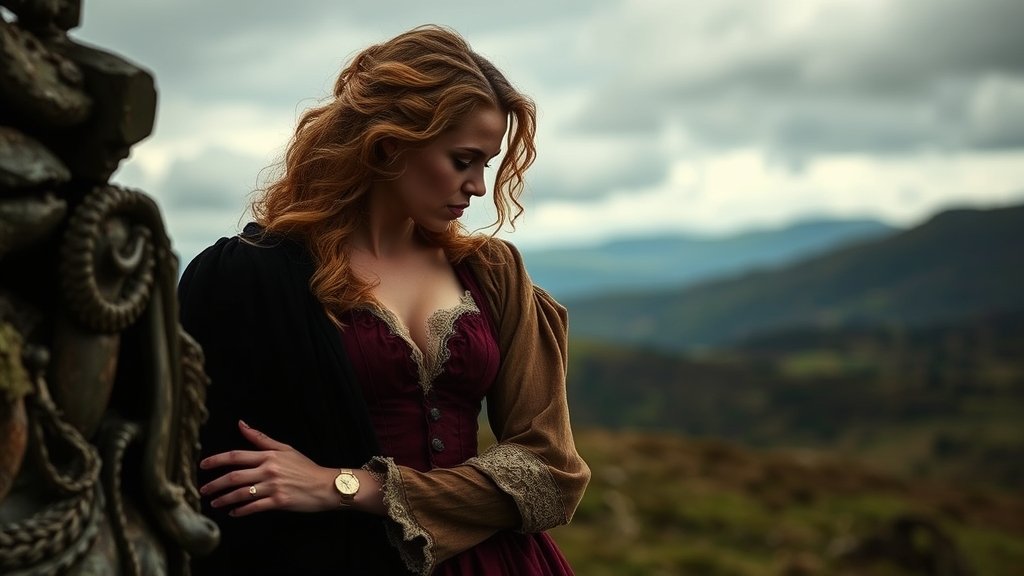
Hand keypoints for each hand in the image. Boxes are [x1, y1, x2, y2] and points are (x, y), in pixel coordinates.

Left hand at [199, 420, 336, 516]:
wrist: (325, 485)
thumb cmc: (305, 467)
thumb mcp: (285, 449)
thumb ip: (261, 438)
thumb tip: (241, 424)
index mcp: (268, 456)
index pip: (236, 456)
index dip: (217, 460)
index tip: (203, 465)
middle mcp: (268, 470)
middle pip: (234, 476)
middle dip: (215, 483)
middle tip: (203, 489)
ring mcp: (273, 486)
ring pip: (241, 493)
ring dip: (225, 499)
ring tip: (214, 503)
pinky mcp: (278, 501)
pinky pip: (254, 507)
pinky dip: (241, 511)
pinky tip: (233, 513)